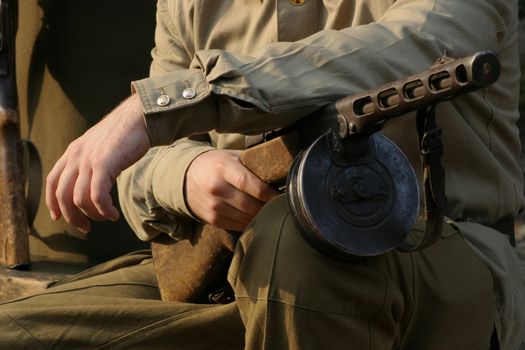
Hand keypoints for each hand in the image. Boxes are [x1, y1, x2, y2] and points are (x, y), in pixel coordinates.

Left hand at [46, 93, 149, 232]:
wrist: (139, 117)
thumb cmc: (126, 133)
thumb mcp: (101, 146)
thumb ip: (92, 161)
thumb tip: (94, 180)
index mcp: (73, 151)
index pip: (53, 181)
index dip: (53, 202)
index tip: (60, 217)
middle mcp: (76, 156)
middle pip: (62, 195)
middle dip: (72, 217)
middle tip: (86, 227)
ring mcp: (88, 159)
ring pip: (78, 199)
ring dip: (93, 215)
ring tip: (107, 217)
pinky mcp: (103, 164)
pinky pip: (96, 196)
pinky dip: (103, 210)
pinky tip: (113, 214)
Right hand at [185, 149, 279, 230]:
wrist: (185, 177)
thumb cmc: (216, 164)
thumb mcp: (231, 157)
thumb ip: (251, 164)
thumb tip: (279, 172)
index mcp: (223, 168)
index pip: (250, 185)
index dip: (269, 193)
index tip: (282, 195)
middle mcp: (217, 188)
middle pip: (250, 205)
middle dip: (268, 207)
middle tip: (281, 205)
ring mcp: (213, 206)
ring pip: (245, 218)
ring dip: (261, 217)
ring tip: (272, 211)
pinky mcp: (212, 219)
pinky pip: (238, 225)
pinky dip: (250, 223)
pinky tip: (257, 217)